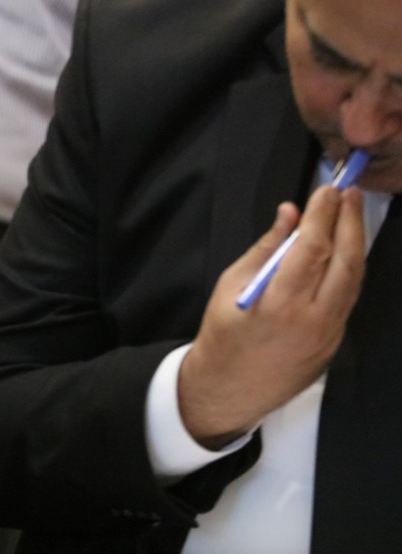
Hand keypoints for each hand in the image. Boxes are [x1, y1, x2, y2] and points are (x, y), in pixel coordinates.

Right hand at [177, 184, 365, 446]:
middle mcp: (314, 318)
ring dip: (356, 243)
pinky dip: (349, 269)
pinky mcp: (335, 341)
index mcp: (281, 302)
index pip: (313, 248)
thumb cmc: (222, 334)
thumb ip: (265, 249)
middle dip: (351, 222)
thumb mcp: (231, 284)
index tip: (327, 190)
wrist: (230, 388)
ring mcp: (330, 333)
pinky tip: (345, 250)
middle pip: (345, 261)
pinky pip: (348, 298)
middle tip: (350, 193)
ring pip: (354, 280)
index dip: (323, 215)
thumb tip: (289, 214)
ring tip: (353, 214)